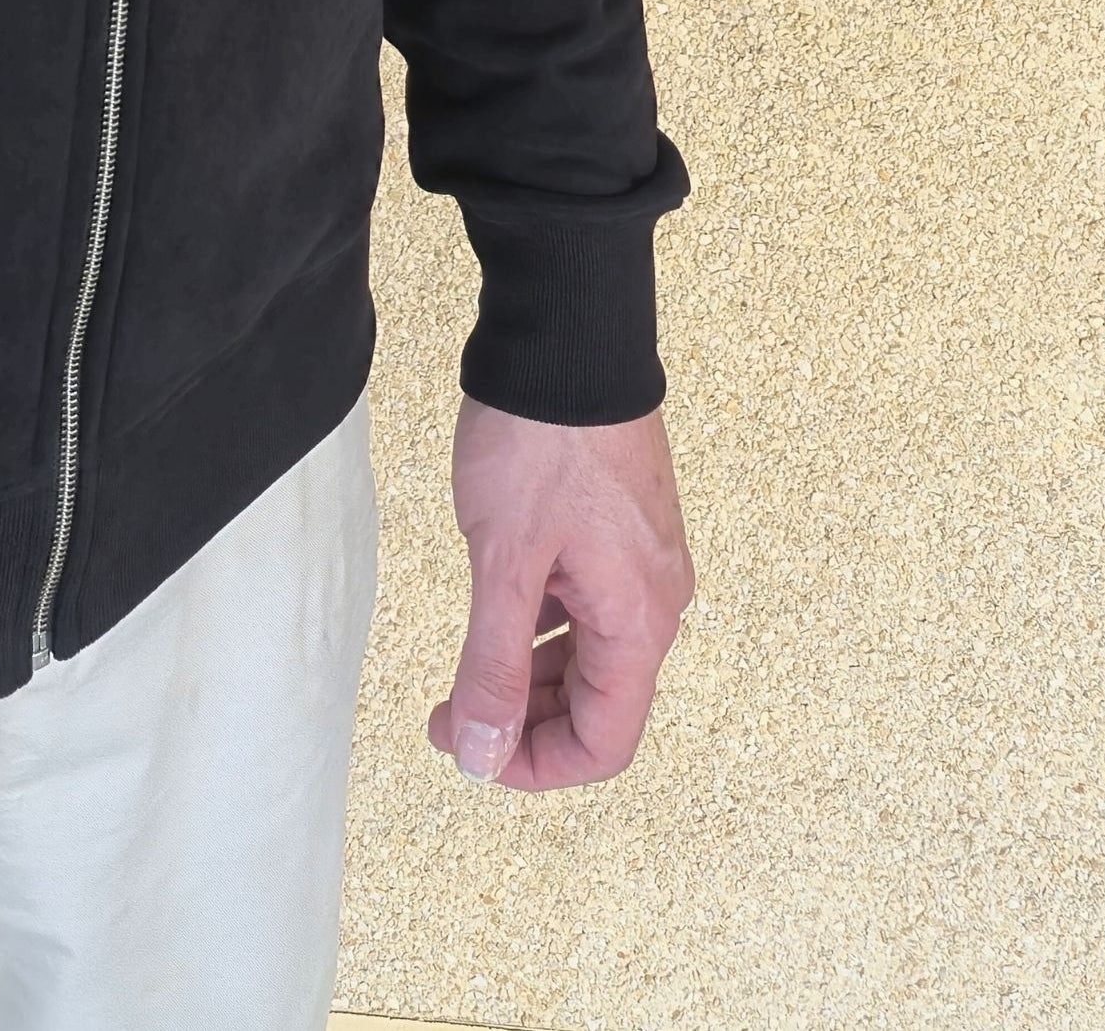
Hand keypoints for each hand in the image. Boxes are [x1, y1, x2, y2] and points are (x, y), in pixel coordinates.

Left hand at [428, 396, 692, 792]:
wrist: (569, 337)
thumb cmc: (539, 442)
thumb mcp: (503, 562)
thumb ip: (492, 664)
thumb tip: (480, 754)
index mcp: (639, 622)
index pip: (604, 743)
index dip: (535, 766)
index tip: (471, 752)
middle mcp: (656, 601)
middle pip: (599, 703)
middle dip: (523, 722)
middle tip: (448, 712)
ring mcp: (643, 561)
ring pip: (591, 654)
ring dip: (529, 676)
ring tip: (463, 671)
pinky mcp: (622, 528)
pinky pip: (589, 606)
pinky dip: (544, 627)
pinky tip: (497, 613)